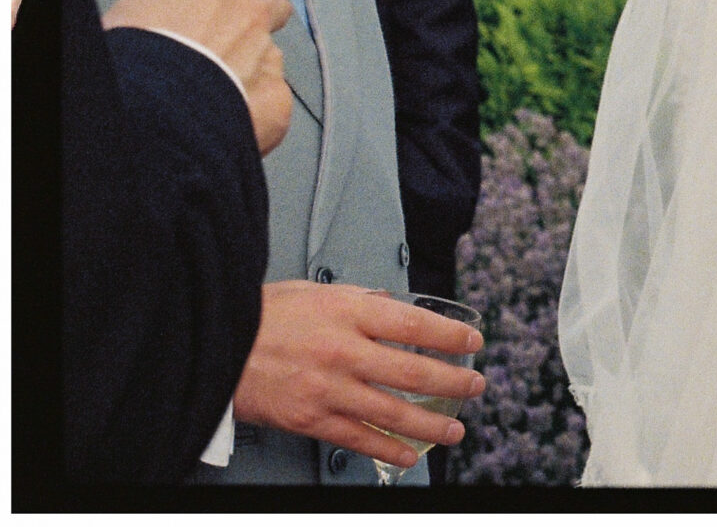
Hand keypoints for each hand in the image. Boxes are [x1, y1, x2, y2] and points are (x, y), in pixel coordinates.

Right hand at [102, 0, 294, 153]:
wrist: (145, 110)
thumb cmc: (127, 59)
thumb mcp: (135, 9)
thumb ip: (172, 0)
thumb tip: (167, 12)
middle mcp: (247, 10)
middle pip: (272, 0)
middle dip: (256, 15)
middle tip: (226, 38)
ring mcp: (266, 53)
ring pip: (272, 52)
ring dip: (251, 65)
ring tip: (216, 86)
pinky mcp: (275, 96)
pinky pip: (274, 95)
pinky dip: (256, 105)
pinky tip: (228, 114)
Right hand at [233, 283, 485, 466]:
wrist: (211, 345)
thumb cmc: (260, 316)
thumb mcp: (317, 292)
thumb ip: (359, 302)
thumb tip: (392, 307)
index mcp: (348, 313)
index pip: (415, 325)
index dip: (450, 337)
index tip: (472, 342)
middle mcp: (343, 351)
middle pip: (413, 371)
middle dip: (453, 382)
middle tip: (474, 387)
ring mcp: (328, 388)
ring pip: (393, 412)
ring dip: (431, 423)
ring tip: (454, 428)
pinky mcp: (310, 418)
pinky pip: (357, 438)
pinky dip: (388, 449)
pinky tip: (409, 454)